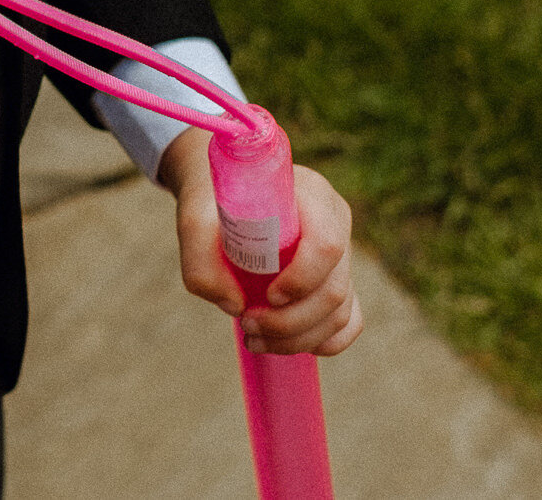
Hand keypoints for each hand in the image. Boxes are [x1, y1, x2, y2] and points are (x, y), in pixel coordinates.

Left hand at [163, 129, 363, 356]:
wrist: (221, 200)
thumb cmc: (212, 206)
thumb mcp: (193, 222)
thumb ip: (201, 264)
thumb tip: (236, 306)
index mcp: (310, 196)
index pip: (326, 244)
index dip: (302, 279)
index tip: (267, 296)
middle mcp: (334, 223)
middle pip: (334, 289)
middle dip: (290, 322)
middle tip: (247, 325)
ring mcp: (341, 254)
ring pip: (340, 312)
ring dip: (298, 338)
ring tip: (253, 338)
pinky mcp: (338, 279)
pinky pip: (349, 321)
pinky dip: (321, 341)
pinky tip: (287, 344)